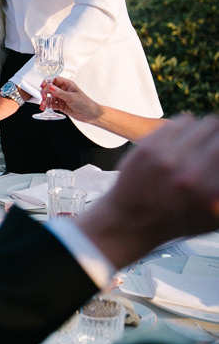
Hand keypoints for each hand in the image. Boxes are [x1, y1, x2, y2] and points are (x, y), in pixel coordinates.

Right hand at [41, 77, 101, 122]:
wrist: (90, 114)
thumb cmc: (85, 103)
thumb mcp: (71, 97)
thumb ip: (59, 92)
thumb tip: (50, 87)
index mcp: (67, 84)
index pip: (54, 79)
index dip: (47, 82)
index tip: (42, 86)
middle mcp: (63, 90)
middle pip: (49, 88)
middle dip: (44, 92)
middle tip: (43, 97)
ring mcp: (61, 98)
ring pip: (49, 97)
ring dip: (45, 101)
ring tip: (43, 105)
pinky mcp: (60, 105)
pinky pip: (51, 104)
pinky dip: (47, 106)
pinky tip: (45, 108)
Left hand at [78, 115, 218, 267]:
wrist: (132, 221)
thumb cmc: (180, 218)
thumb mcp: (215, 215)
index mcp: (211, 191)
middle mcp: (191, 174)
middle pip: (218, 129)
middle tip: (215, 143)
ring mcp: (167, 159)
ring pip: (202, 123)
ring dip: (205, 131)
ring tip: (199, 143)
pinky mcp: (148, 148)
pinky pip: (180, 122)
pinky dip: (187, 127)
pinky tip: (183, 139)